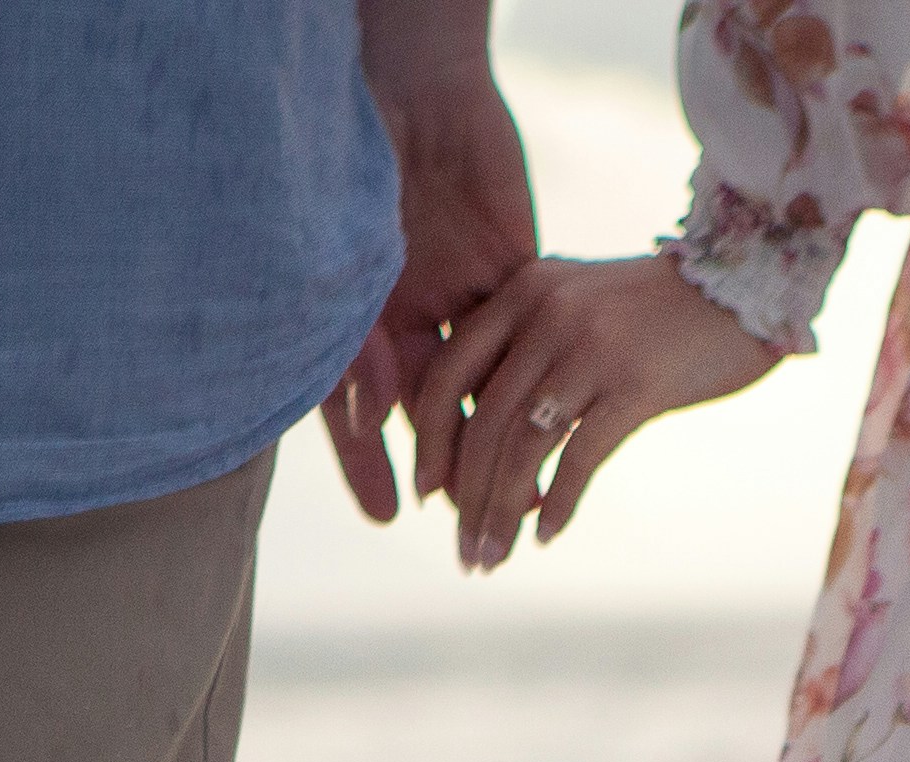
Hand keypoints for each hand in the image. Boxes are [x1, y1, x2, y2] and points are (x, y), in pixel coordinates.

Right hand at [327, 2, 539, 522]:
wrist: (422, 92)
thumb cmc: (363, 168)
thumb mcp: (353, 260)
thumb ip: (363, 341)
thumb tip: (376, 418)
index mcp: (354, 317)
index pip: (355, 409)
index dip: (368, 462)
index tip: (388, 515)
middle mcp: (406, 317)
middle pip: (428, 414)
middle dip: (448, 471)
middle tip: (471, 522)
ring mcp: (461, 299)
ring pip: (482, 392)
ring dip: (498, 446)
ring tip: (517, 497)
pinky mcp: (513, 280)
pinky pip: (524, 350)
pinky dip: (537, 392)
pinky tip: (557, 435)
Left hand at [412, 254, 780, 569]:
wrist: (747, 287)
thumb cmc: (660, 311)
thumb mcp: (581, 305)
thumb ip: (532, 347)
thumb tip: (490, 440)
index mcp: (524, 290)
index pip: (448, 372)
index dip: (431, 441)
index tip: (429, 494)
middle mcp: (548, 312)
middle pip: (483, 421)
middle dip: (466, 499)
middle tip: (464, 552)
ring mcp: (592, 346)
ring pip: (524, 447)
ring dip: (502, 514)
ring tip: (494, 558)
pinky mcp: (638, 382)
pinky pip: (580, 456)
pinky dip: (559, 504)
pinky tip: (548, 536)